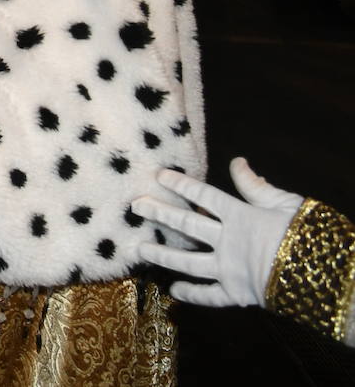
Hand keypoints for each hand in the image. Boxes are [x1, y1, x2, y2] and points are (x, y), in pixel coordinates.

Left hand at [133, 157, 303, 307]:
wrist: (323, 276)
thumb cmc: (308, 235)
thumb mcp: (286, 203)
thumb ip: (256, 186)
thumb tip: (237, 162)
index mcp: (240, 216)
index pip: (204, 194)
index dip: (181, 184)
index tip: (159, 176)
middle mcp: (227, 241)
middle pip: (187, 224)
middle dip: (160, 213)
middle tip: (136, 206)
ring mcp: (228, 269)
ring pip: (188, 261)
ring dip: (163, 254)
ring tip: (140, 248)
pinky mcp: (236, 294)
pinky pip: (209, 296)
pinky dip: (192, 295)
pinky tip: (174, 292)